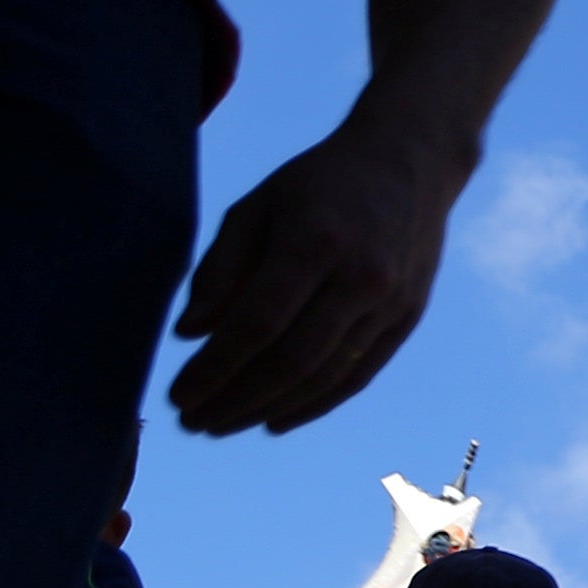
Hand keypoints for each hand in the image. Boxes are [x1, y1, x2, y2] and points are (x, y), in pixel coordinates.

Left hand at [170, 107, 469, 432]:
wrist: (408, 162)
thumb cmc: (317, 184)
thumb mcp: (255, 207)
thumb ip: (220, 270)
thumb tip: (190, 335)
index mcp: (315, 243)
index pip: (257, 325)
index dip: (214, 368)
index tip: (179, 393)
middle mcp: (360, 278)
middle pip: (291, 361)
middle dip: (235, 399)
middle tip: (193, 420)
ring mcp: (390, 303)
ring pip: (325, 377)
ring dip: (268, 409)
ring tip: (224, 424)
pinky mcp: (407, 318)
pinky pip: (357, 375)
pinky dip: (314, 404)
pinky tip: (275, 419)